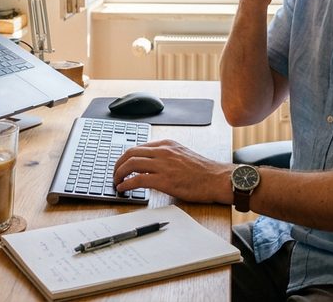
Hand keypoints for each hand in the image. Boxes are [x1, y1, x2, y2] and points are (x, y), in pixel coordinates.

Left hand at [113, 140, 232, 203]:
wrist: (217, 179)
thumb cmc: (203, 171)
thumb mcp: (182, 155)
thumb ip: (166, 156)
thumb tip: (150, 166)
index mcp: (167, 144)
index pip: (138, 147)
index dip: (125, 157)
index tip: (121, 165)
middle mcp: (163, 151)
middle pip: (130, 153)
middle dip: (118, 164)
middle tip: (115, 174)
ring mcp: (163, 165)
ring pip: (131, 164)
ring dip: (119, 174)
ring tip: (117, 182)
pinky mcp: (164, 180)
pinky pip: (138, 179)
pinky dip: (126, 184)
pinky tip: (123, 188)